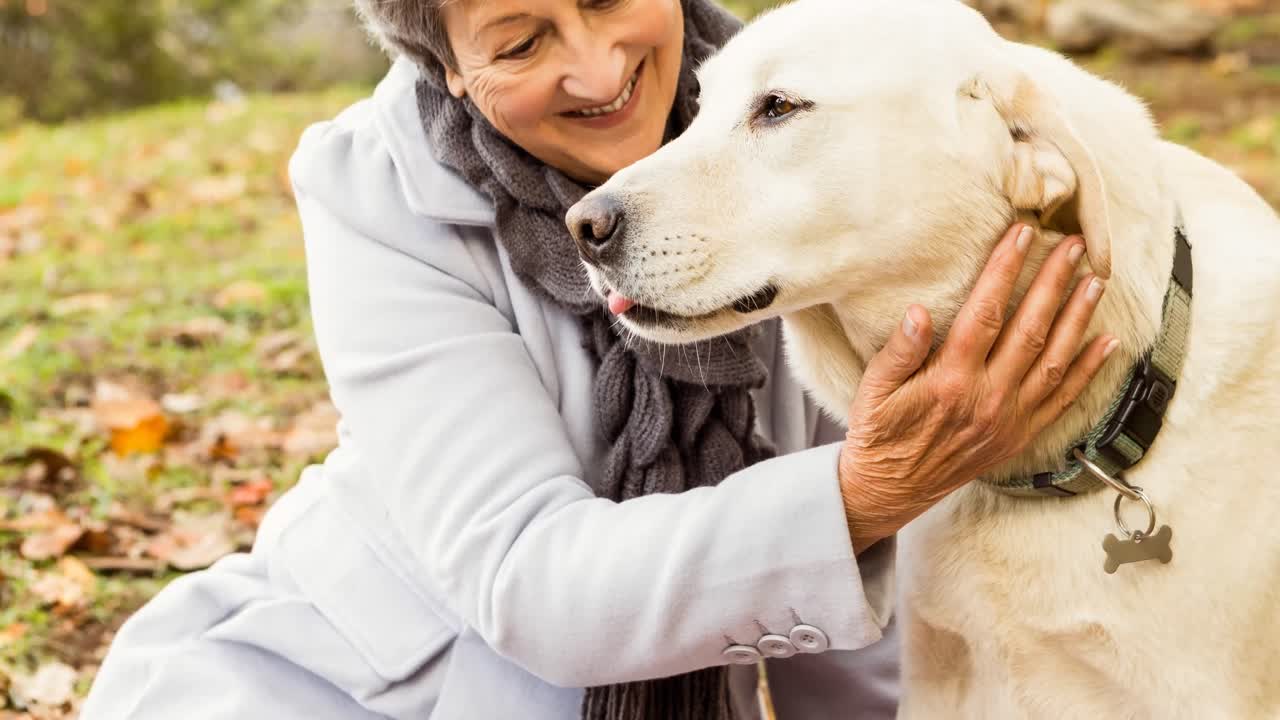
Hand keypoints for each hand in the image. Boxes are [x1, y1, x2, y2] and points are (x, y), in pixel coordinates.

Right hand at [839, 224, 1117, 553]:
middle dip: (1054, 283)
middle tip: (1074, 246)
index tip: (1021, 235)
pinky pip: (1063, 399)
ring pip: (1055, 361)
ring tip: (1096, 281)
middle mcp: (989, 399)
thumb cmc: (880, 435)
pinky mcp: (1021, 435)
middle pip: (1031, 330)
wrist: (892, 490)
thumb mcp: (874, 390)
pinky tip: (1106, 343)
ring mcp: (1010, 419)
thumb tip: (920, 313)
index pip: (985, 313)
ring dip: (1079, 318)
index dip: (1005, 270)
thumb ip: (900, 351)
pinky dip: (1089, 370)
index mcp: (951, 381)